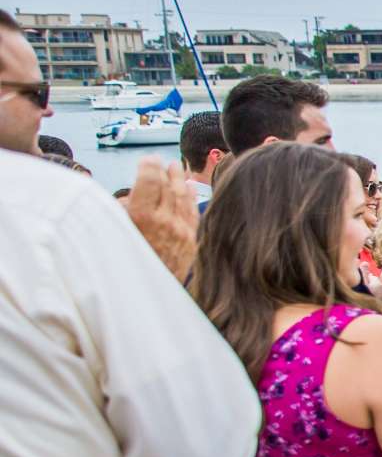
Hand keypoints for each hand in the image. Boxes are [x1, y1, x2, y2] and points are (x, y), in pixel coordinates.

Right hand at [124, 159, 198, 280]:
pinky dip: (191, 198)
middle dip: (165, 170)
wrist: (143, 297)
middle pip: (168, 186)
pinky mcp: (191, 243)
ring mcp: (181, 232)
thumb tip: (129, 198)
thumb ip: (120, 212)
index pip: (149, 180)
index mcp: (142, 217)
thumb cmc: (120, 263)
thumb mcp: (113, 233)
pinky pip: (193, 214)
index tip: (147, 159)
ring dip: (180, 180)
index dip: (149, 166)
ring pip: (183, 198)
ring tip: (176, 168)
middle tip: (162, 161)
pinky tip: (190, 188)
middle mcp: (165, 222)